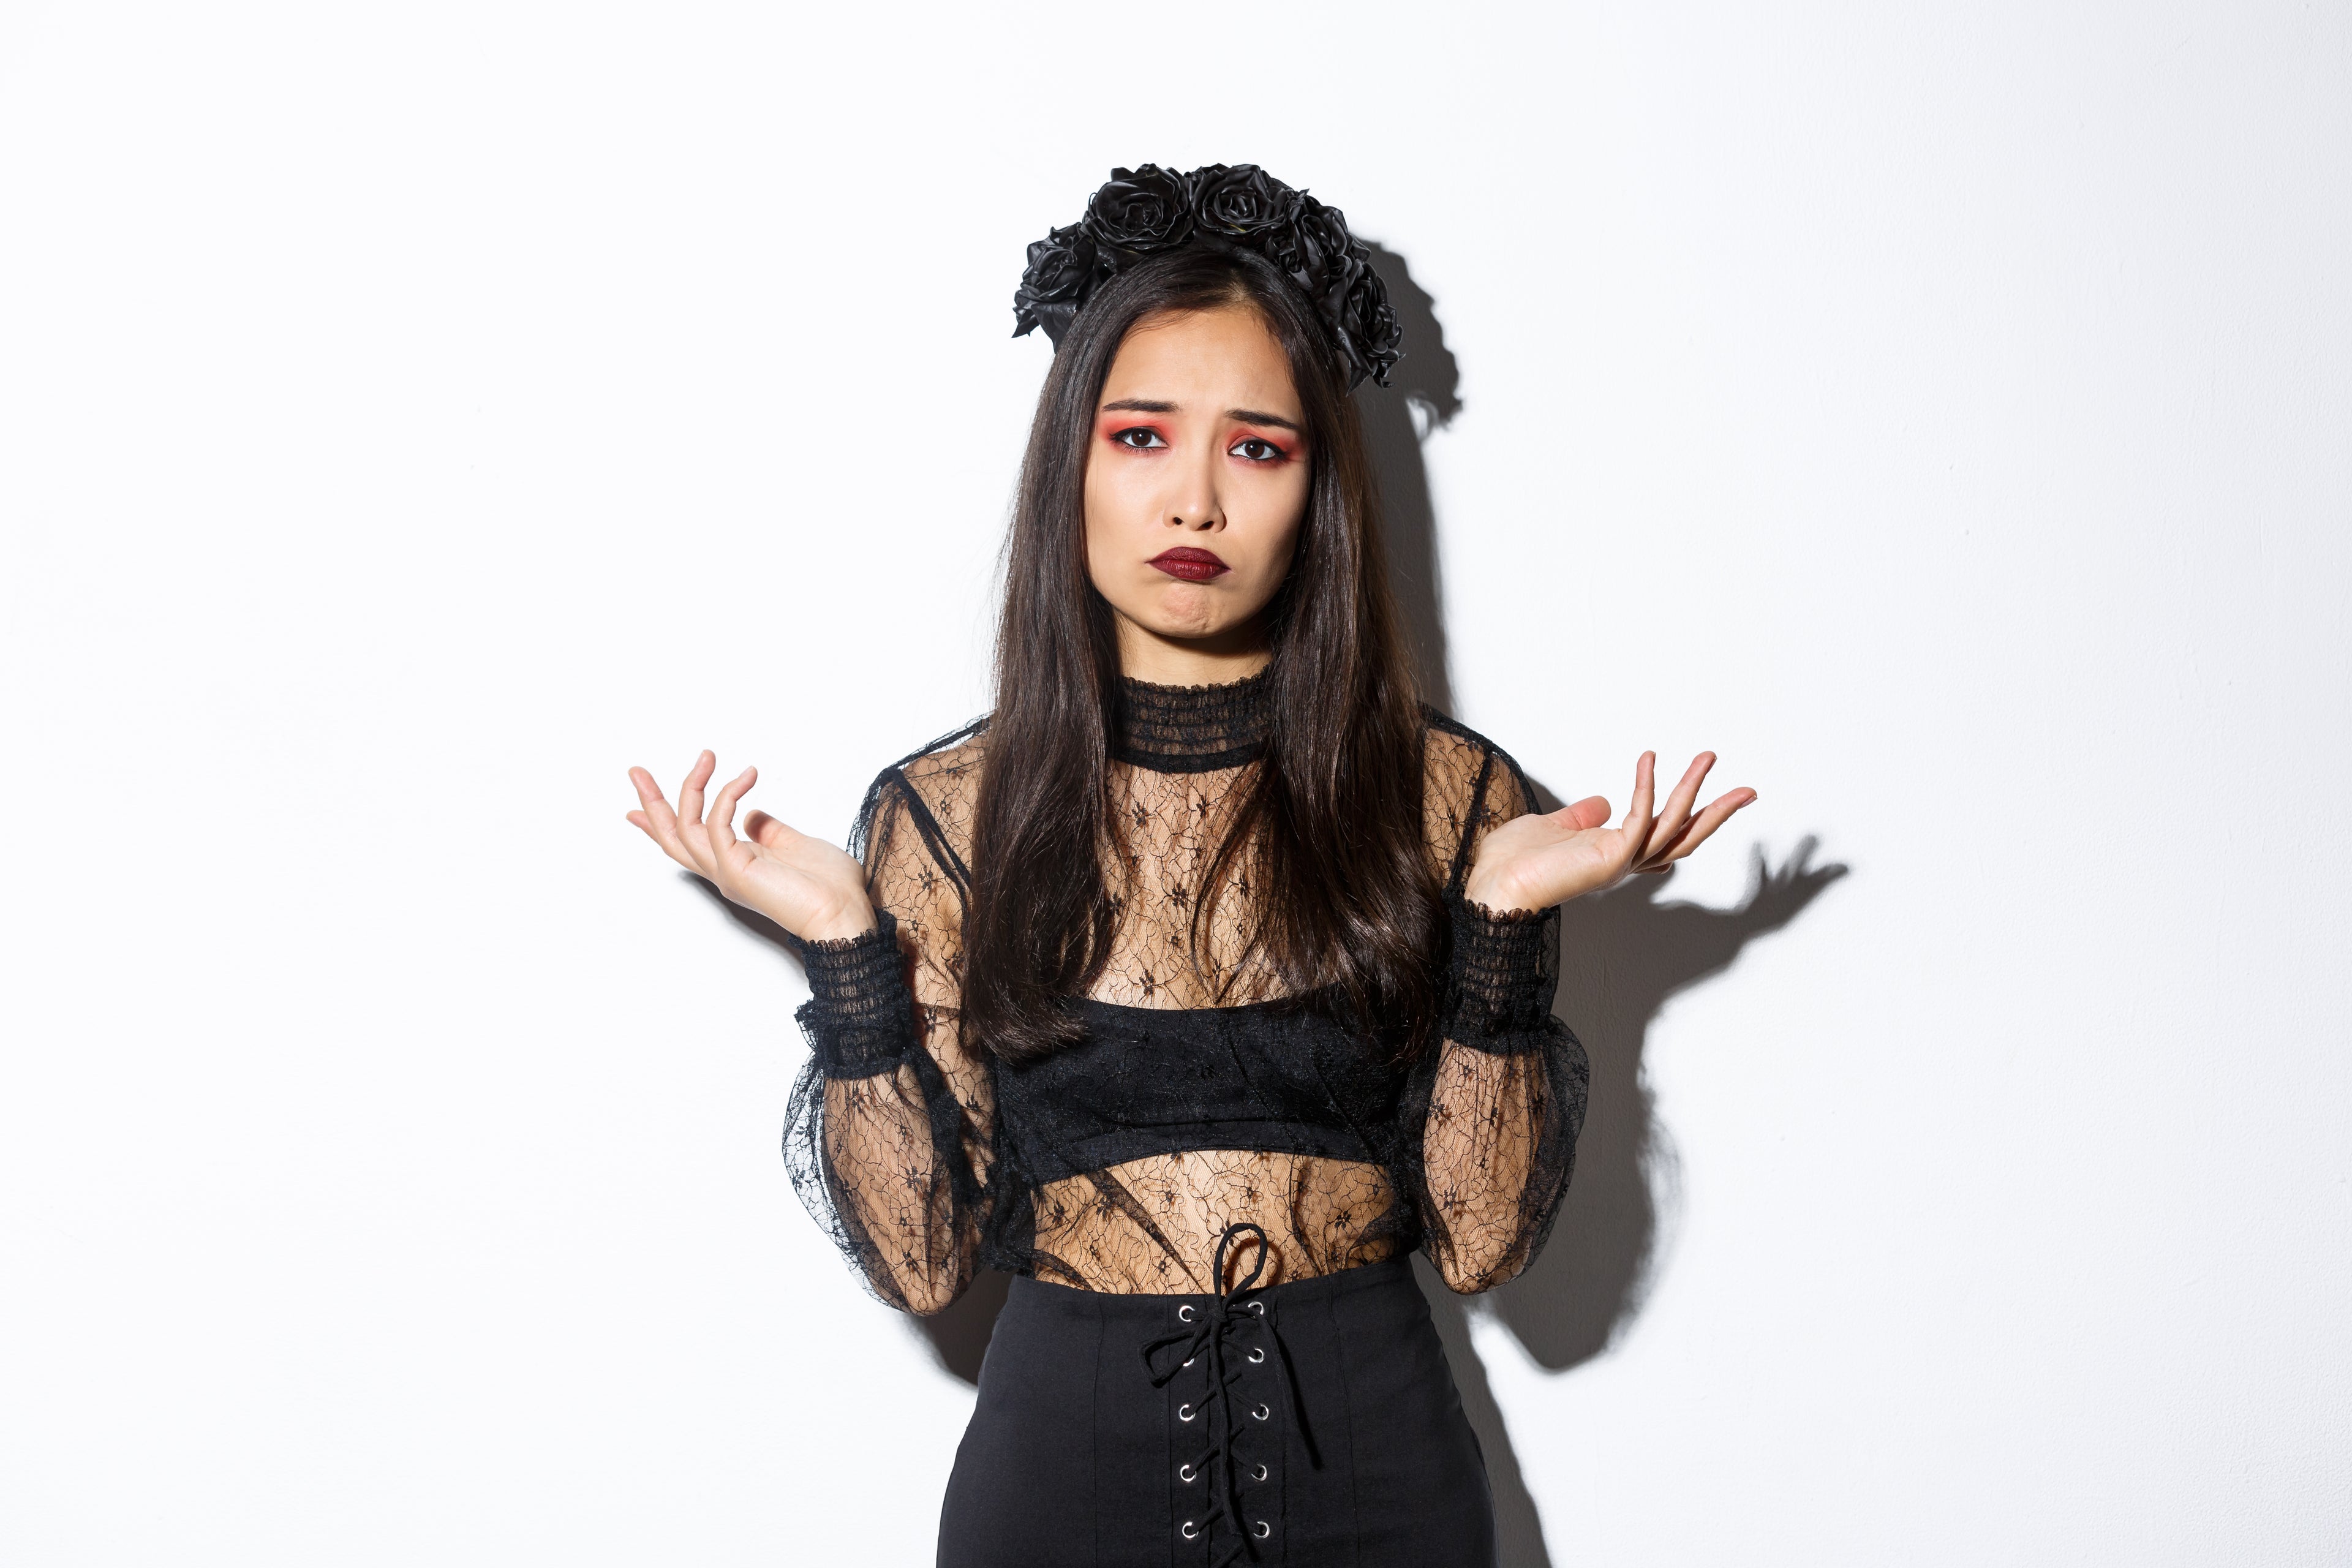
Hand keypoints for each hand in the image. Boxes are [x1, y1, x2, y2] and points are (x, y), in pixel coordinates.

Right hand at [625, 750, 876, 941]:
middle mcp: (724, 872)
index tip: (638, 806)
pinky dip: (729, 794)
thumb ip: (769, 831)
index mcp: (736, 867)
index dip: (660, 823)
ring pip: (685, 828)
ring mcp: (727, 873)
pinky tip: (748, 775)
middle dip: (651, 803)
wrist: (845, 914)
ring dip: (691, 787)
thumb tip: (751, 813)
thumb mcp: (794, 845)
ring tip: (707, 756)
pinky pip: (719, 824)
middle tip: (636, 772)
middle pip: (672, 837)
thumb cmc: (830, 887)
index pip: (689, 843)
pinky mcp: (737, 870)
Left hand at [1461, 751, 1755, 912]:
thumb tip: (1603, 802)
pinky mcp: (1610, 857)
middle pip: (1684, 837)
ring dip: (1692, 789)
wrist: (1493, 886)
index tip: (1716, 797)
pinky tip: (1649, 759)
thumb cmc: (1513, 863)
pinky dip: (1646, 786)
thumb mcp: (1552, 827)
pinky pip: (1639, 817)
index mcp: (1615, 854)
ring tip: (1708, 757)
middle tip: (1748, 790)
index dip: (1693, 819)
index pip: (1665, 838)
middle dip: (1717, 812)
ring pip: (1672, 825)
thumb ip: (1580, 817)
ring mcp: (1621, 862)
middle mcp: (1625, 861)